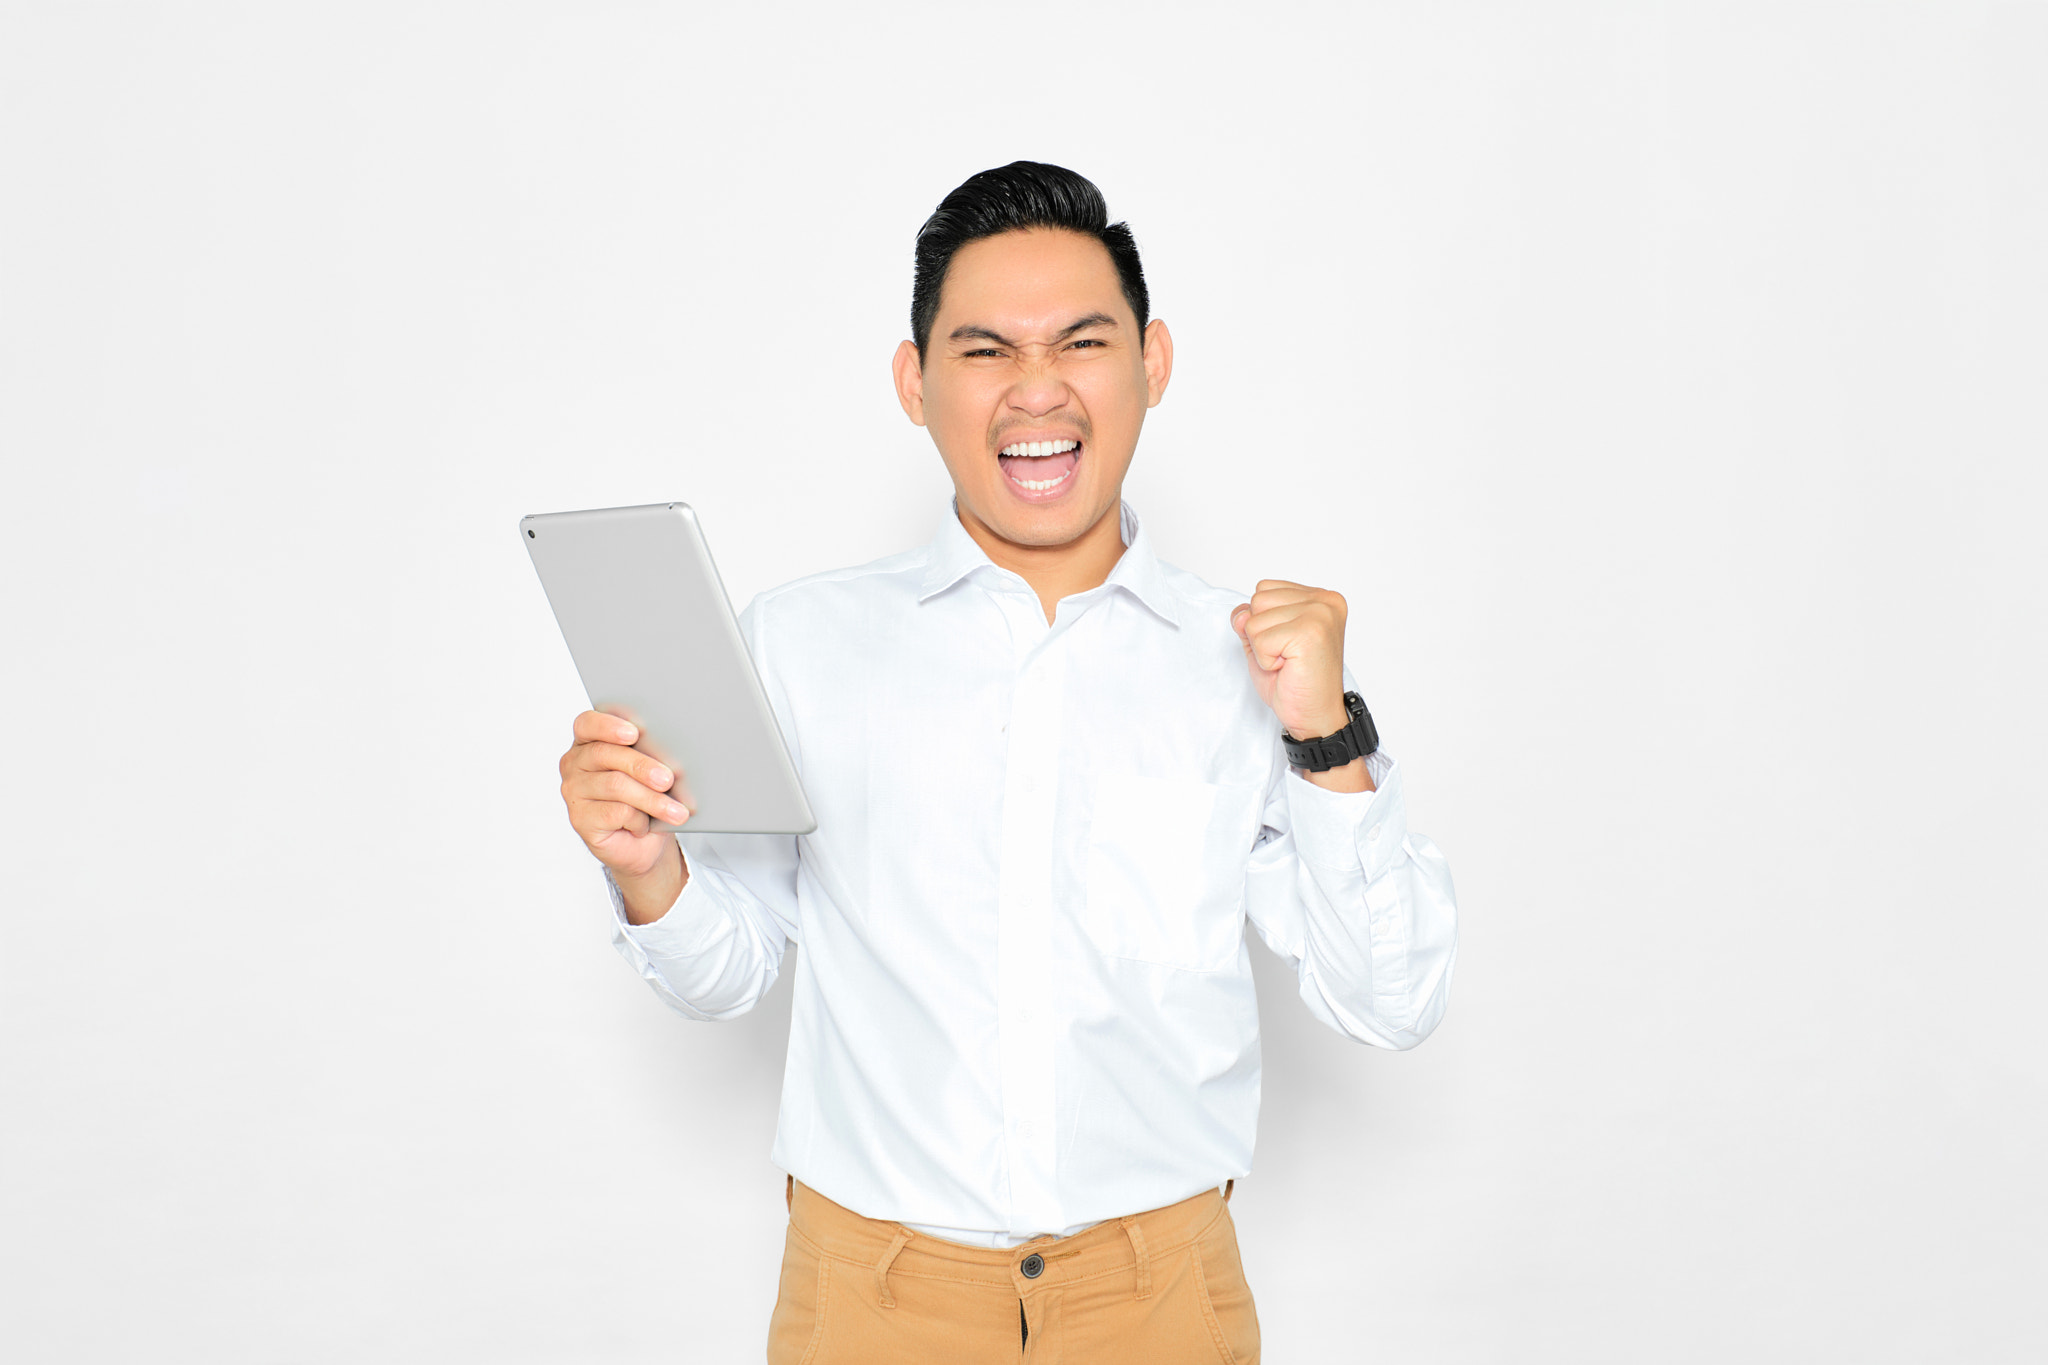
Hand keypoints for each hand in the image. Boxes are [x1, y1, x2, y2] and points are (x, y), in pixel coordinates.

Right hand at [558, 710, 691, 919]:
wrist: (642, 843)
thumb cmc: (646, 798)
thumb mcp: (650, 772)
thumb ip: (649, 756)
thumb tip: (670, 753)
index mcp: (589, 741)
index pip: (587, 724)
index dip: (608, 725)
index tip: (634, 733)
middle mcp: (575, 764)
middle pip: (605, 755)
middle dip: (641, 766)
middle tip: (667, 779)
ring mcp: (574, 792)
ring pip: (615, 785)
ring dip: (651, 799)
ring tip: (676, 811)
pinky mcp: (580, 819)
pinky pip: (615, 812)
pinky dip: (638, 820)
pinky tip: (646, 826)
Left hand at [1230, 580, 1349, 740]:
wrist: (1315, 716)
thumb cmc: (1296, 681)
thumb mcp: (1264, 642)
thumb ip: (1250, 619)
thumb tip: (1240, 614)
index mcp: (1320, 597)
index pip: (1264, 589)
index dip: (1264, 622)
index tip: (1288, 645)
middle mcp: (1325, 601)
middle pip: (1258, 600)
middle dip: (1262, 633)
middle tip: (1287, 656)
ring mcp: (1319, 615)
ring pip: (1255, 619)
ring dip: (1263, 648)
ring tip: (1288, 662)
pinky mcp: (1309, 633)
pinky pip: (1259, 639)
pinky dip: (1266, 660)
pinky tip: (1288, 668)